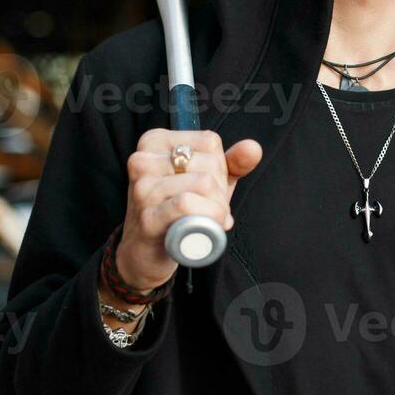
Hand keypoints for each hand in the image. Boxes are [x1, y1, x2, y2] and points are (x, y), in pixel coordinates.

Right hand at [117, 129, 262, 289]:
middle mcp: (143, 160)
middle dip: (220, 192)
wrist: (145, 253)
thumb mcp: (206, 182)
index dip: (220, 169)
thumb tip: (252, 148)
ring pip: (203, 183)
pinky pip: (187, 205)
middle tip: (209, 210)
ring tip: (207, 221)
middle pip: (208, 164)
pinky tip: (204, 231)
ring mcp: (142, 189)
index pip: (209, 142)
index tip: (208, 188)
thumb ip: (232, 163)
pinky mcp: (147, 216)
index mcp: (155, 142)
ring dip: (217, 209)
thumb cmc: (176, 212)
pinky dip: (207, 218)